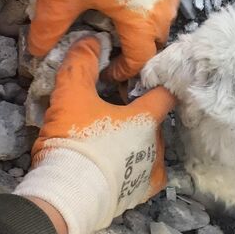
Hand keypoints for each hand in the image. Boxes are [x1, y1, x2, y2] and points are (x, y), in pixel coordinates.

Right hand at [15, 37, 174, 233]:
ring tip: (111, 143)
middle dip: (138, 117)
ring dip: (136, 143)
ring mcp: (152, 170)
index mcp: (146, 118)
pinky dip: (136, 169)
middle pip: (154, 122)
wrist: (69, 193)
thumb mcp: (71, 97)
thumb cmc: (76, 141)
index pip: (165, 93)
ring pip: (150, 148)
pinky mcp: (141, 193)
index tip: (144, 83)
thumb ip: (80, 65)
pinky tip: (121, 167)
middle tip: (113, 115)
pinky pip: (145, 175)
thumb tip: (90, 40)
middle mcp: (156, 143)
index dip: (157, 85)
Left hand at [28, 0, 180, 81]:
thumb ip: (49, 27)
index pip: (140, 60)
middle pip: (155, 42)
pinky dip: (154, 3)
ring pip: (164, 20)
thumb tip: (38, 51)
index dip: (124, 71)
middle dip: (137, 50)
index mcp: (141, 23)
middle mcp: (163, 11)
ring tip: (126, 19)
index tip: (109, 71)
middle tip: (116, 46)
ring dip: (148, 26)